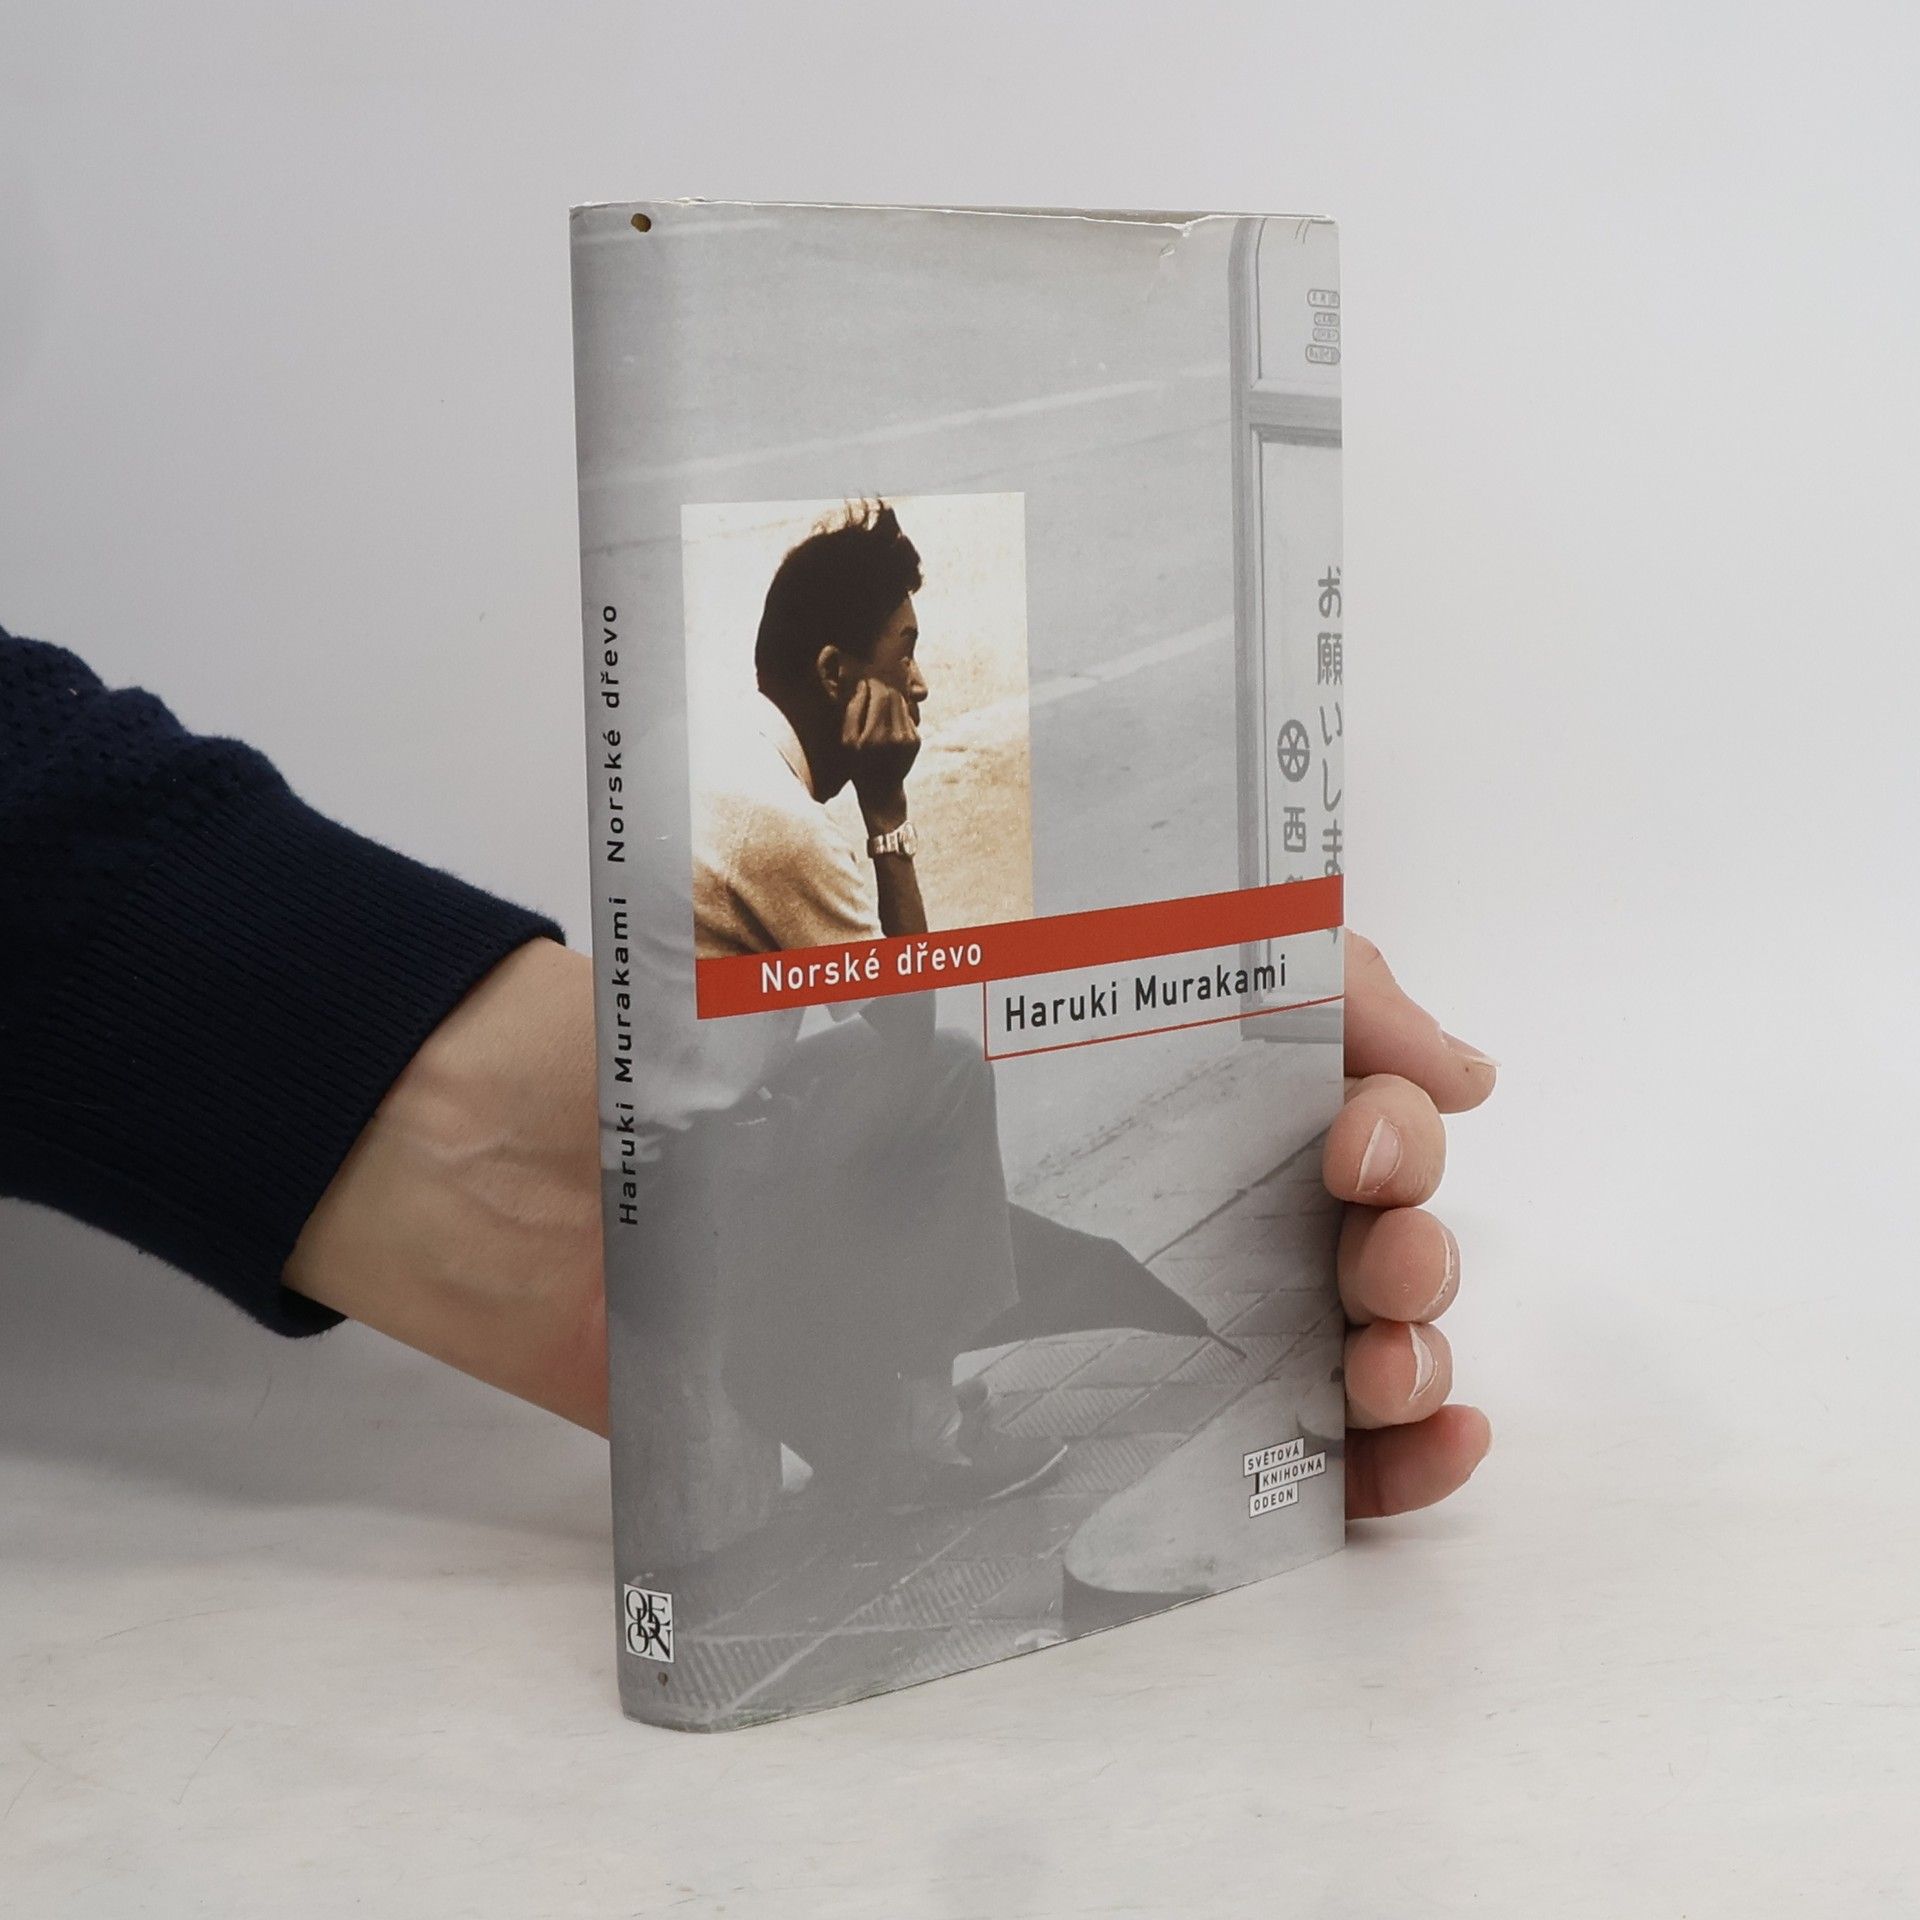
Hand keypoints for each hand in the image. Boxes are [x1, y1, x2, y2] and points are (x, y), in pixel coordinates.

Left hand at [288, 930, 1497, 1527]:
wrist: (540, 1176)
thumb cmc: (735, 1033)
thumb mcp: (968, 944)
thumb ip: (1199, 953)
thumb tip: (1446, 1043)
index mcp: (1122, 1055)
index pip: (1331, 1079)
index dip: (1391, 1107)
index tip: (1368, 1126)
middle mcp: (1133, 1177)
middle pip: (1353, 1220)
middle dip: (1408, 1237)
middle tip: (1370, 1248)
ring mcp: (1095, 1309)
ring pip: (1322, 1336)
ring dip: (1404, 1344)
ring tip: (1384, 1354)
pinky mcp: (1041, 1428)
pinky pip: (1234, 1458)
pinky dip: (1354, 1467)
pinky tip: (1410, 1447)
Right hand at [841, 677, 920, 828]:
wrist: (881, 790)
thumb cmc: (858, 764)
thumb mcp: (847, 740)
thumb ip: (853, 711)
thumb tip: (862, 686)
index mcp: (874, 734)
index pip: (879, 694)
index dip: (872, 683)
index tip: (864, 679)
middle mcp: (894, 735)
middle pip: (893, 696)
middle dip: (883, 686)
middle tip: (873, 682)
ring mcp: (908, 738)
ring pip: (902, 704)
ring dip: (892, 696)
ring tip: (880, 695)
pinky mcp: (916, 741)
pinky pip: (907, 716)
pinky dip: (898, 711)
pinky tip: (888, 715)